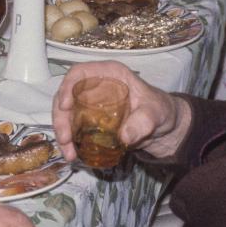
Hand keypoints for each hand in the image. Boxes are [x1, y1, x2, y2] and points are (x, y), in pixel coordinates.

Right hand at [52, 61, 190, 161]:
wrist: (165, 128)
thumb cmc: (160, 110)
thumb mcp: (156, 113)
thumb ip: (143, 122)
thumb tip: (124, 137)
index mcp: (109, 75)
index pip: (80, 72)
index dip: (68, 86)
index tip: (65, 106)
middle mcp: (95, 86)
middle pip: (67, 95)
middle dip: (61, 117)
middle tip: (64, 138)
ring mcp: (90, 104)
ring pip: (66, 114)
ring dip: (63, 132)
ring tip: (68, 153)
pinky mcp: (90, 120)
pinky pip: (74, 128)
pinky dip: (70, 141)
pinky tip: (73, 154)